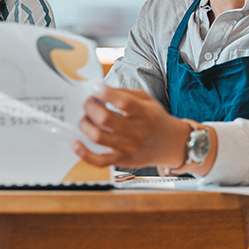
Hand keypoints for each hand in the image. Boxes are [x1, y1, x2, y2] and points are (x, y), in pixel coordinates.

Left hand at [73, 84, 190, 168]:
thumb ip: (126, 93)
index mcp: (145, 113)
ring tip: (85, 117)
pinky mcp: (121, 160)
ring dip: (85, 124)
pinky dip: (84, 153)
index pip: (123, 102)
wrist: (172, 144)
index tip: (96, 88)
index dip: (106, 93)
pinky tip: (76, 143)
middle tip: (88, 102)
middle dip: (90, 106)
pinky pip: (99, 161)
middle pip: (106, 119)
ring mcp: (129, 148)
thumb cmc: (156, 119)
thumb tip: (100, 90)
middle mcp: (137, 132)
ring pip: (98, 137)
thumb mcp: (148, 100)